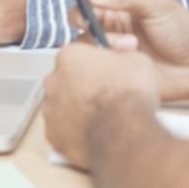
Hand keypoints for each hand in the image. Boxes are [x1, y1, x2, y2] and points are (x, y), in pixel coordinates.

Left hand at [42, 42, 157, 168]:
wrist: (124, 134)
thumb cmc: (129, 95)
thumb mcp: (138, 59)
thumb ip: (123, 54)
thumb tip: (124, 55)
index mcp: (69, 56)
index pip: (82, 51)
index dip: (103, 58)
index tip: (116, 63)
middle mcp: (53, 81)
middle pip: (69, 78)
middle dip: (86, 83)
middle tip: (109, 91)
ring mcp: (50, 110)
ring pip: (64, 105)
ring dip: (80, 107)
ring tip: (105, 115)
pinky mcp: (54, 136)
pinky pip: (65, 130)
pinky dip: (77, 131)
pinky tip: (96, 132)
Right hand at [68, 0, 188, 99]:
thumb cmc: (184, 31)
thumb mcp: (157, 5)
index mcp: (122, 2)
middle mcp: (113, 23)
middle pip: (80, 14)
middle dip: (83, 15)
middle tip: (95, 22)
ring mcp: (112, 47)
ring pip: (84, 40)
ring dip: (101, 40)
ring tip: (131, 46)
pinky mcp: (114, 69)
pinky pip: (94, 64)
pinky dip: (101, 60)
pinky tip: (124, 60)